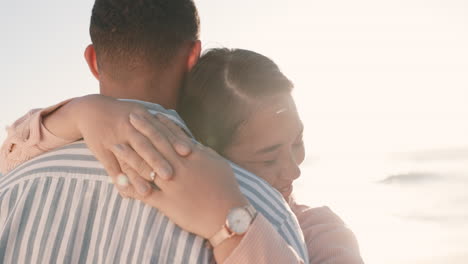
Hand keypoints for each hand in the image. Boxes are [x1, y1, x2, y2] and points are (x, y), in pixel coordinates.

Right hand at [47, 94, 192, 196]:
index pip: (160, 131)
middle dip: (157, 160)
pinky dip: (117, 179)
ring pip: (127, 159)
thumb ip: (163, 126)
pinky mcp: (100, 149)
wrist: (91, 110)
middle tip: (169, 175)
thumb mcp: (143, 112)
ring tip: (146, 192)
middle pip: (144, 145)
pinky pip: (110, 166)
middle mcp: (127, 127)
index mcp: (142, 117)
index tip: (188, 153)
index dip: (174, 141)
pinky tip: (125, 193)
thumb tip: (189, 144)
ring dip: (136, 176)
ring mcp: (113, 138)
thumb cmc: (126, 114)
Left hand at [113, 113, 248, 238]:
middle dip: (142, 129)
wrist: (228, 215)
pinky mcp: (167, 203)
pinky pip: (144, 193)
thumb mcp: (218, 164)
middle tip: (130, 117)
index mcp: (193, 157)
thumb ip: (203, 153)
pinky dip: (130, 186)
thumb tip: (191, 144)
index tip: (149, 114)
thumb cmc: (227, 189)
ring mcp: (172, 185)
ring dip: (129, 155)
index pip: (173, 136)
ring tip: (116, 145)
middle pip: (157, 144)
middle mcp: (180, 167)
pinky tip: (117, 180)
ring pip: (146, 166)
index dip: (160, 124)